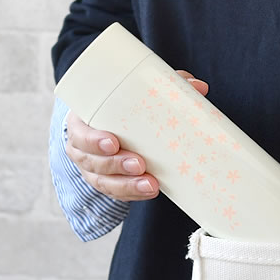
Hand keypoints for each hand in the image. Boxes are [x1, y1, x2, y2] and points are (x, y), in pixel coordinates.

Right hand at [64, 70, 208, 201]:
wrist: (111, 124)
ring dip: (127, 185)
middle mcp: (83, 149)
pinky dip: (132, 194)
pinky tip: (149, 192)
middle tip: (139, 164)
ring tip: (151, 185)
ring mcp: (93, 169)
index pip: (80, 134)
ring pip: (104, 182)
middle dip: (116, 165)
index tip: (114, 142)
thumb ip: (164, 86)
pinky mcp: (107, 181)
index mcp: (83, 123)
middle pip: (92, 162)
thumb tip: (198, 87)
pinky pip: (116, 193)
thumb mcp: (136, 93)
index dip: (93, 141)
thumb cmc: (121, 106)